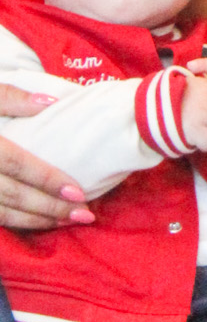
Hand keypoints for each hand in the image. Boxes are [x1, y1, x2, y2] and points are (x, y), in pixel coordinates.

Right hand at [0, 83, 92, 229]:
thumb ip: (11, 97)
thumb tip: (50, 102)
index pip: (16, 165)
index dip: (47, 180)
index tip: (79, 192)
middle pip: (12, 195)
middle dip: (49, 208)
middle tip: (84, 215)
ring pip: (0, 214)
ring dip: (35, 221)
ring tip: (67, 221)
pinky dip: (15, 223)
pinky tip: (38, 222)